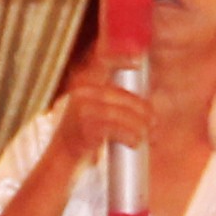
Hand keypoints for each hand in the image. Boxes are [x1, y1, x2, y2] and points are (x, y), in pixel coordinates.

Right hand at [45, 54, 153, 172]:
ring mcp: (82, 109)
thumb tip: (145, 101)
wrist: (61, 157)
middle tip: (154, 122)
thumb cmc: (85, 134)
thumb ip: (111, 98)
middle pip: (120, 95)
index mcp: (83, 83)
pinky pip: (115, 129)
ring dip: (140, 126)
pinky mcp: (85, 128)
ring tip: (149, 136)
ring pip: (121, 114)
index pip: (101, 61)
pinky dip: (130, 137)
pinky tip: (136, 143)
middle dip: (142, 109)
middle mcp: (81, 92)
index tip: (138, 62)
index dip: (120, 58)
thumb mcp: (92, 109)